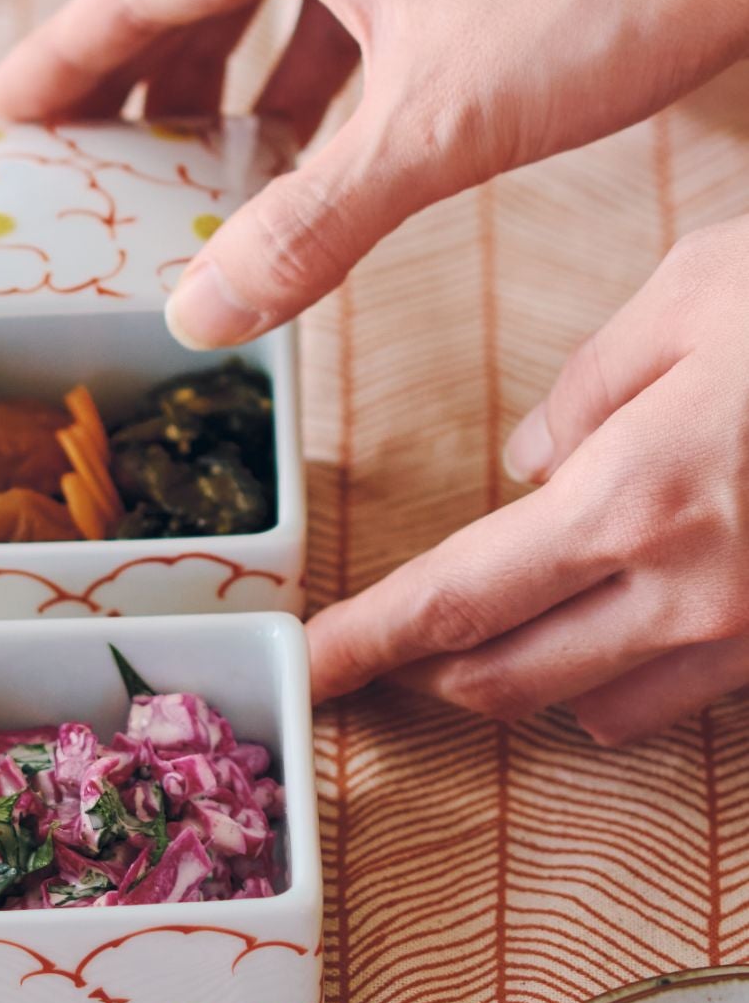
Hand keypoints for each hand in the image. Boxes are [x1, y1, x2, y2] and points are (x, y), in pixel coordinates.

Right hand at [0, 0, 748, 348]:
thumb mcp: (431, 131)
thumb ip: (308, 226)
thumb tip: (202, 315)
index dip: (63, 60)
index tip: (5, 114)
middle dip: (138, 82)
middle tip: (90, 163)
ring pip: (272, 4)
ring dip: (227, 89)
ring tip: (191, 174)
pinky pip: (342, 16)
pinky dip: (307, 86)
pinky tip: (308, 153)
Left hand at [304, 215, 748, 744]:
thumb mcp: (696, 293)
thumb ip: (591, 389)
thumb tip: (531, 462)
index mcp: (635, 498)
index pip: (454, 602)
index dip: (365, 646)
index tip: (306, 670)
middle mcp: (690, 593)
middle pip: (506, 680)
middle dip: (431, 673)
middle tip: (388, 649)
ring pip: (595, 709)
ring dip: (531, 680)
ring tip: (510, 627)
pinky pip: (687, 701)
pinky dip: (627, 680)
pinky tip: (626, 622)